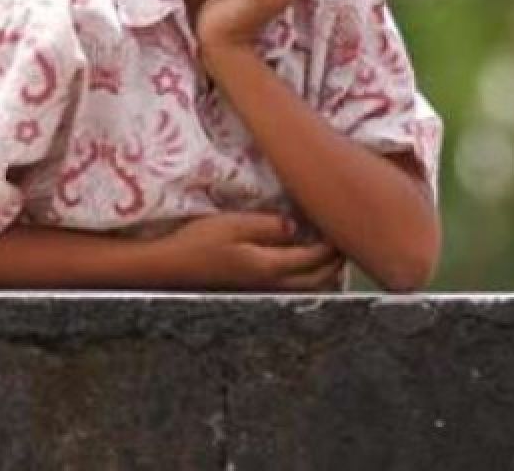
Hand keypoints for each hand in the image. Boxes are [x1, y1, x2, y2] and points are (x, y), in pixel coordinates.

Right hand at [157, 212, 345, 290]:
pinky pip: (290, 287)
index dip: (332, 244)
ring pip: (305, 288)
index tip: (343, 227)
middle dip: (336, 262)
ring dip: (323, 273)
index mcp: (268, 267)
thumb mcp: (234, 224)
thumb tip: (296, 226)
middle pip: (317, 280)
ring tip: (331, 252)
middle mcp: (269, 284)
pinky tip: (302, 262)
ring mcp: (260, 289)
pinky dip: (305, 277)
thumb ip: (268, 225)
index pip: (313, 258)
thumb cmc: (197, 241)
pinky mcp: (251, 289)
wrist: (167, 266)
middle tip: (345, 240)